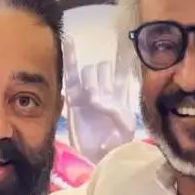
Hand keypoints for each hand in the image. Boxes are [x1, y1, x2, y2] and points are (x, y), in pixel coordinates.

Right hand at [61, 35, 136, 164]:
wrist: (101, 157)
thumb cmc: (117, 141)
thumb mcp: (125, 123)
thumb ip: (113, 107)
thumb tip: (93, 96)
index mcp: (120, 94)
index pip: (121, 71)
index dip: (122, 56)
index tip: (126, 37)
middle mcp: (104, 90)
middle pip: (102, 68)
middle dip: (101, 73)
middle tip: (99, 92)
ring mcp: (88, 93)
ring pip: (89, 72)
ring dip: (91, 78)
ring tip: (91, 96)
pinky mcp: (74, 99)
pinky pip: (71, 77)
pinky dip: (69, 59)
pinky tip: (68, 42)